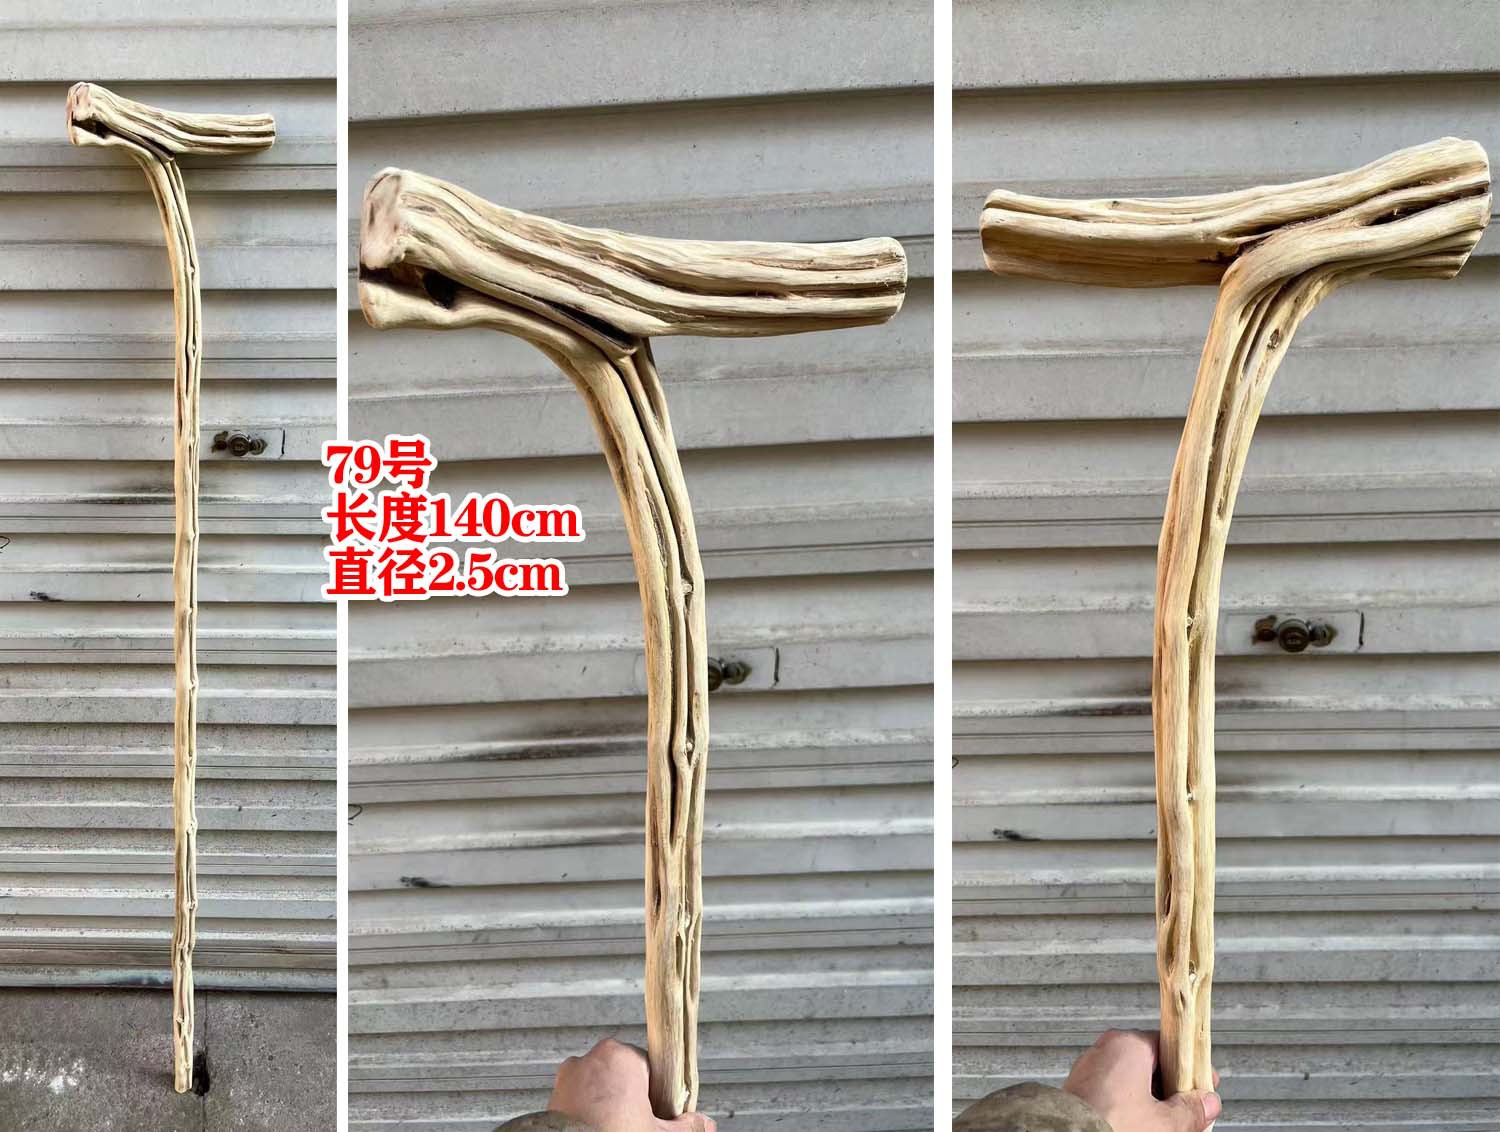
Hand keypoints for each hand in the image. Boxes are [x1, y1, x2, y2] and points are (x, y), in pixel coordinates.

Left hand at [546, 1039, 715, 1131]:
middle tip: (635, 1122)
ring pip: (598, 1086)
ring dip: (606, 1104)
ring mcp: (569, 1076)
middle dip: (630, 1098)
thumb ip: (685, 1127)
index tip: (656, 1111)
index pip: (649, 1066)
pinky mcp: (554, 1094)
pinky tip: (595, 1127)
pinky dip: (586, 1111)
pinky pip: (578, 1098)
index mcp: (622, 1056)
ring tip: (613, 1127)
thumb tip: (705, 1125)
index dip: (655, 1093)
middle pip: (622, 1075)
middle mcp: (592, 1058)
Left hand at [1063, 1030, 1221, 1131]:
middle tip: (1189, 1111)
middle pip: (1150, 1065)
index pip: (1169, 1045)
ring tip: (1167, 1124)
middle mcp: (1104, 1051)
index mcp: (1126, 1045)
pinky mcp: (1080, 1091)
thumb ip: (1190, 1110)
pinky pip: (1113, 1093)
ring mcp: (1089, 1071)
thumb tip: (1206, 1103)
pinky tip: (1141, 1124)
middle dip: (1172, 1090)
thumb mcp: (1164, 1122)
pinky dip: (1130, 1106)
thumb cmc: (1111, 1125)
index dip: (1191, 1068)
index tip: (1204, 1085)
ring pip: (1131, 1081)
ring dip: (1152, 1100)